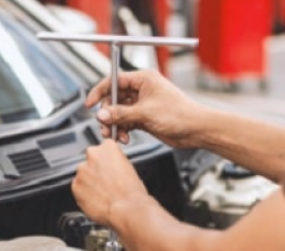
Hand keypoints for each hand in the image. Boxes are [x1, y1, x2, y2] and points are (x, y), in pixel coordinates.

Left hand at [72, 140, 149, 226]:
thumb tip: (110, 167)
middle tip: (106, 183)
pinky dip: (84, 194)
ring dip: (89, 183)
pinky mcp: (75, 186)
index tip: (108, 167)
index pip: (103, 148)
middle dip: (96, 171)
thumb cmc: (131, 192)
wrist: (126, 209)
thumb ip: (115, 162)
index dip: (106, 161)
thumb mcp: (129, 168)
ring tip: (102, 193)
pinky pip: (78, 189)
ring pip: (83, 176)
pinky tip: (96, 200)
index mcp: (108, 148)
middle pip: (91, 161)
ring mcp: (82, 171)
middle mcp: (92, 156)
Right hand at [86, 69, 205, 147]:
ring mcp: (142, 104)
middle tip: (106, 126)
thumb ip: (121, 113)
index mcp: (143, 79)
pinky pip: (125, 122)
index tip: (89, 103)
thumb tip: (102, 114)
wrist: (195, 130)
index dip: (99, 92)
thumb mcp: (146, 113)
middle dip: (108, 114)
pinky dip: (123, 130)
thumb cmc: (180, 114)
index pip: (114, 81)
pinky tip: (125, 138)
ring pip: (118, 113)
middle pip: (113, 99)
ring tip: (116, 135)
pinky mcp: (144, 118)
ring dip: (114, 125)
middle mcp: (141, 90)